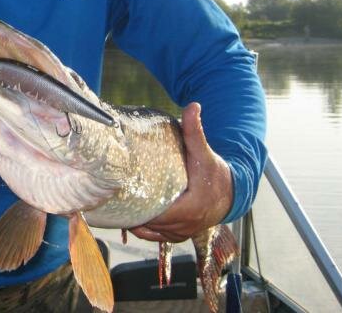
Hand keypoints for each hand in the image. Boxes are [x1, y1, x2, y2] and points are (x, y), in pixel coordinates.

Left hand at [129, 102, 231, 242]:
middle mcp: (184, 226)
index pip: (158, 213)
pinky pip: (153, 236)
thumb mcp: (204, 153)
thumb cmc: (215, 173)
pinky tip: (127, 215)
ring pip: (149, 231)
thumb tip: (193, 106)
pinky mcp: (177, 236)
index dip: (139, 205)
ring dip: (135, 219)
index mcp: (190, 208)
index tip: (121, 192)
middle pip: (149, 222)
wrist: (230, 193)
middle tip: (110, 195)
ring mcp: (180, 234)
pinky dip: (142, 227)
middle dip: (132, 210)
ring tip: (115, 204)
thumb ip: (195, 131)